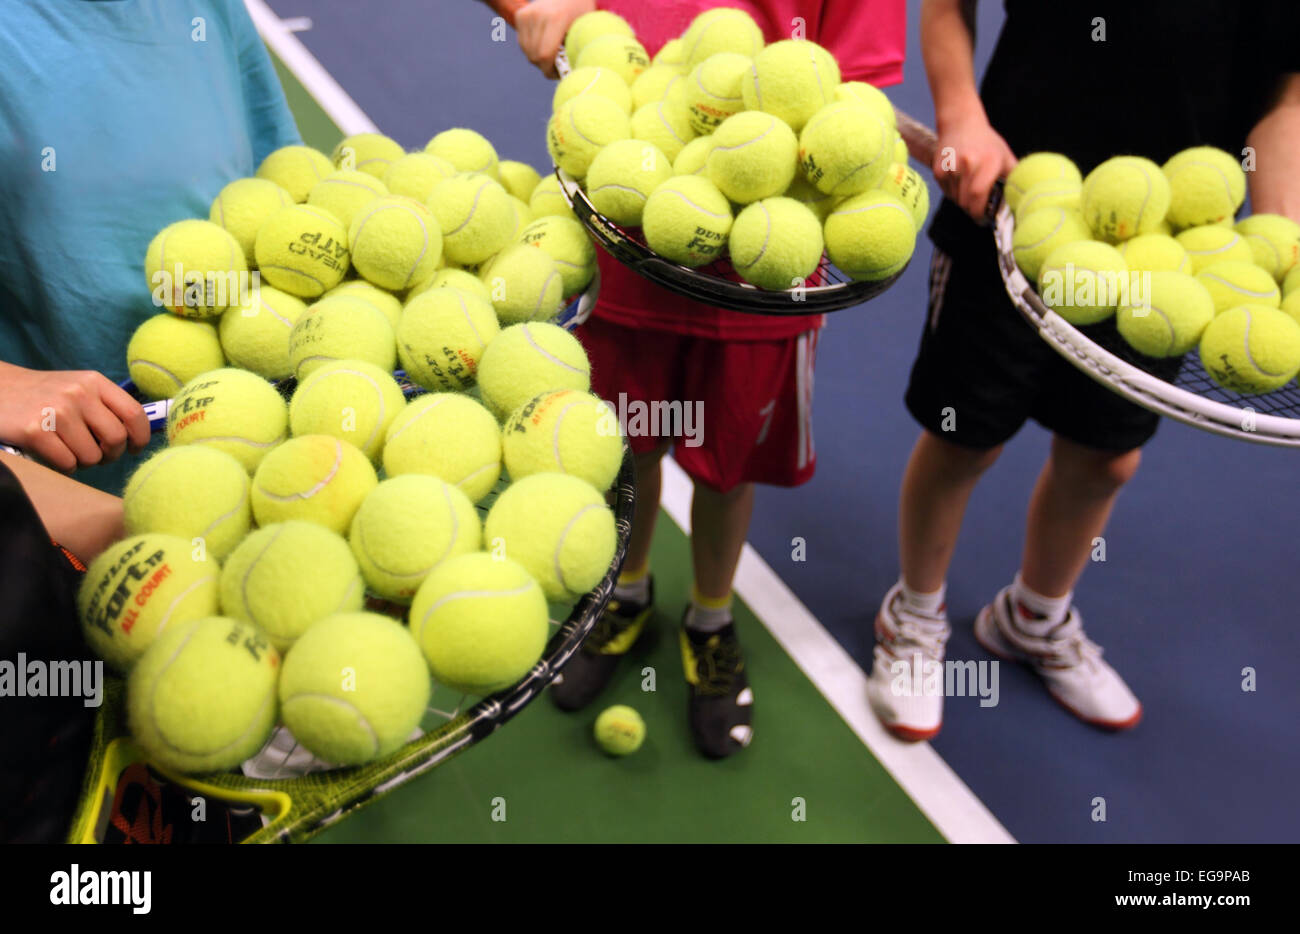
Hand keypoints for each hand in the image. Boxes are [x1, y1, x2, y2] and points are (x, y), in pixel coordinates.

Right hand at [0, 363, 149, 470]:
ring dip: (83, 461)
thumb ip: (105, 406)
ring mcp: (56, 412)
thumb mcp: (77, 388)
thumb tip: (137, 436)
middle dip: (110, 455)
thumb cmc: (43, 395)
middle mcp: (78, 394)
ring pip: (92, 456)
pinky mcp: (35, 432)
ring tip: (69, 449)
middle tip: (97, 454)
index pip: (134, 413)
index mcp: (94, 382)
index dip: (141, 437)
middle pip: (116, 439)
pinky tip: (53, 453)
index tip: (134, 448)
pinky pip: (68, 464)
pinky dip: (64, 466)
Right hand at [514, 0, 595, 77]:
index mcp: (556, 18)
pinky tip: (544, 44)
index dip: (549, 71)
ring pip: (527, 51)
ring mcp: (527, 14)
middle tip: (557, 68)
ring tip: (552, 56)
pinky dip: (532, 48)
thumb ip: (576, 50)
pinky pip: (523, 43)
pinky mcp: (521, 15)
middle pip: (533, 55)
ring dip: (538, 58)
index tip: (558, 75)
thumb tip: (570, 76)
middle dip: (544, 66)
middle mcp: (537, 15)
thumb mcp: (585, 29)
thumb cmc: (581, 11)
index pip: (544, 55)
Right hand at [932, 112, 1016, 220]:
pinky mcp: (939, 170)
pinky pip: (946, 192)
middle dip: (972, 210)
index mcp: (989, 161)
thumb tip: (1022, 201)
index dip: (979, 212)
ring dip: (962, 200)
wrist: (961, 124)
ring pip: (955, 199)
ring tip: (968, 187)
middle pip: (966, 202)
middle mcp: (969, 163)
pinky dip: (952, 192)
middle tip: (977, 209)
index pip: (979, 194)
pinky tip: (958, 180)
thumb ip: (1014, 178)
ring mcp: (951, 167)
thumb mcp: (1005, 156)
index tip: (983, 219)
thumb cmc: (987, 143)